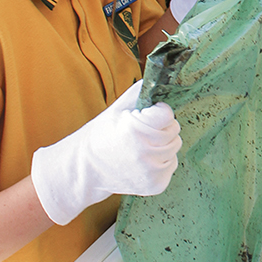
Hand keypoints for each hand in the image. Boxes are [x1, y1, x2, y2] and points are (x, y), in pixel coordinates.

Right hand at [31, 82, 180, 225]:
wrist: (86, 169)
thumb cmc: (102, 135)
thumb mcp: (117, 108)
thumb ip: (142, 92)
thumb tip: (163, 77)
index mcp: (136, 130)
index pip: (167, 114)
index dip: (158, 112)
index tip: (147, 115)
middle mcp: (146, 153)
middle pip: (174, 130)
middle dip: (161, 127)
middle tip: (141, 133)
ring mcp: (151, 172)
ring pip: (174, 147)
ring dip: (162, 145)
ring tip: (140, 147)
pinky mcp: (156, 185)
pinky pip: (172, 164)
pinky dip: (161, 161)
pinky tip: (143, 161)